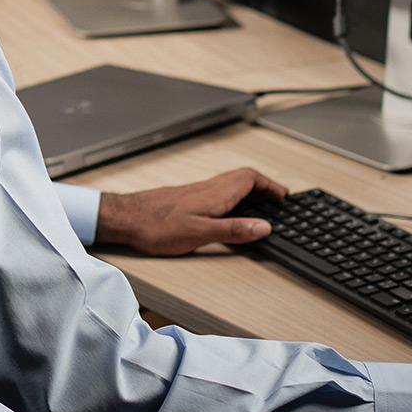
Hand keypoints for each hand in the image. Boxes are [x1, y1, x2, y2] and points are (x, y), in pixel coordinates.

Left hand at [95, 167, 287, 255]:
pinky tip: (230, 211)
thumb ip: (233, 230)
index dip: (271, 185)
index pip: (251, 179)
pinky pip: (219, 191)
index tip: (285, 196)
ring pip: (231, 183)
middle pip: (243, 178)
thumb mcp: (200, 233)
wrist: (125, 218)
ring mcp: (198, 192)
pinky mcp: (188, 199)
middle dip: (264, 185)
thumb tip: (264, 227)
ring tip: (261, 205)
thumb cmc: (157, 226)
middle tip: (278, 199)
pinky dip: (234, 197)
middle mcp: (208, 188)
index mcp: (216, 194)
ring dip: (250, 190)